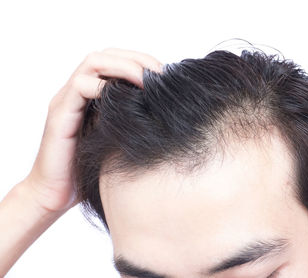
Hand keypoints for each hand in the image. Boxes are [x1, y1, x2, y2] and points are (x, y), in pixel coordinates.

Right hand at [23, 48, 162, 212]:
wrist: (55, 194)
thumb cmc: (88, 169)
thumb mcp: (117, 138)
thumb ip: (130, 119)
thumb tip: (162, 110)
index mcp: (92, 95)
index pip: (116, 61)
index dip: (141, 62)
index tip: (164, 76)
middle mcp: (78, 92)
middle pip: (106, 54)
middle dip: (137, 59)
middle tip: (160, 74)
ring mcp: (67, 100)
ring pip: (93, 62)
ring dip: (124, 66)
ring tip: (146, 82)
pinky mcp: (60, 113)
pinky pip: (80, 86)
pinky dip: (104, 87)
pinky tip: (124, 100)